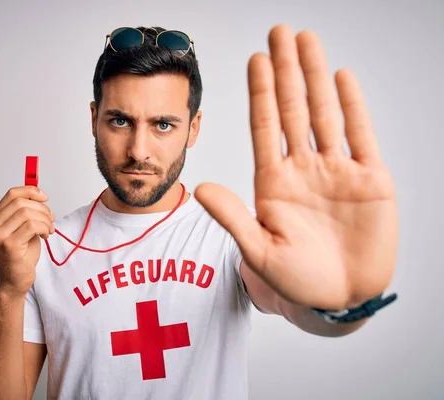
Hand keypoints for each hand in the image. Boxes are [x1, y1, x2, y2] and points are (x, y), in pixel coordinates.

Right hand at [0, 186, 55, 295]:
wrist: (16, 280)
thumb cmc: (21, 255)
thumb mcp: (23, 228)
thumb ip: (27, 211)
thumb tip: (40, 196)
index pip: (12, 194)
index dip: (30, 191)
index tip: (44, 197)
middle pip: (21, 203)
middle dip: (42, 209)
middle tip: (50, 219)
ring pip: (28, 214)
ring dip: (45, 220)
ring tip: (48, 230)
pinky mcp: (9, 245)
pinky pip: (32, 226)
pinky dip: (44, 228)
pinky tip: (45, 235)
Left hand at [194, 24, 397, 309]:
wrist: (339, 300)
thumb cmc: (297, 281)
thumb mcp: (260, 250)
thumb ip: (233, 217)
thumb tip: (200, 187)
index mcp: (273, 183)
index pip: (265, 127)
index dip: (261, 93)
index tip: (255, 60)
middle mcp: (303, 170)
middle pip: (292, 109)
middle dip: (285, 71)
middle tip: (279, 32)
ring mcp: (336, 172)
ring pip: (324, 114)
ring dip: (315, 77)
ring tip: (306, 41)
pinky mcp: (369, 180)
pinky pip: (360, 136)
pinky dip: (352, 107)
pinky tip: (341, 78)